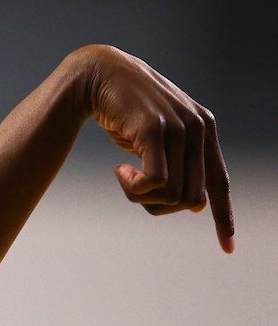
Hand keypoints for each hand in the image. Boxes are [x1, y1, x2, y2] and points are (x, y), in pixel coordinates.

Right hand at [74, 45, 233, 251]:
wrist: (99, 76)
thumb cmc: (122, 111)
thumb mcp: (155, 139)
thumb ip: (177, 164)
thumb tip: (196, 205)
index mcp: (204, 131)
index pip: (220, 183)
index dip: (224, 218)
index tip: (228, 249)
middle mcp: (198, 129)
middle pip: (190, 199)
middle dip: (158, 206)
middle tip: (132, 189)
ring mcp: (179, 128)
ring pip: (173, 195)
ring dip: (141, 197)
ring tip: (122, 176)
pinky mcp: (155, 131)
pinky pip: (155, 181)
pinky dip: (134, 188)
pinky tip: (118, 171)